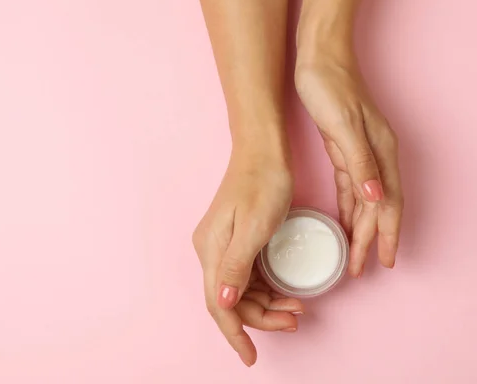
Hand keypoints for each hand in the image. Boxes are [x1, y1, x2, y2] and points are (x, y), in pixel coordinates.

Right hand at [192, 143, 302, 366]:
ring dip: (266, 305)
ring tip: (296, 307)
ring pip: (240, 290)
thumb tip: (222, 303)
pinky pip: (246, 276)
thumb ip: (236, 267)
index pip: (219, 305)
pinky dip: (265, 289)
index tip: (251, 358)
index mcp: (212, 251)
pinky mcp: (235, 240)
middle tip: (295, 320)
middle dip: (261, 318)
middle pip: (231, 301)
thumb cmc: (262, 183)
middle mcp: (212, 251)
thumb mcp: (254, 226)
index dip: (236, 334)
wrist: (263, 150)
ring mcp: (223, 245)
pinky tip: (283, 291)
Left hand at [295, 55, 403, 276]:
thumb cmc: (331, 88)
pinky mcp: (344, 148)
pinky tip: (345, 221)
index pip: (388, 205)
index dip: (387, 235)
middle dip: (373, 240)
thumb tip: (376, 199)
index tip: (383, 262)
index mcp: (381, 153)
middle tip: (362, 269)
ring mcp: (361, 153)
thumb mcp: (344, 127)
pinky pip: (350, 187)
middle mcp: (376, 156)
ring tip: (355, 254)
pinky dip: (349, 208)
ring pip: (364, 201)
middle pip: (378, 208)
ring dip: (361, 228)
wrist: (319, 58)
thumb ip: (361, 164)